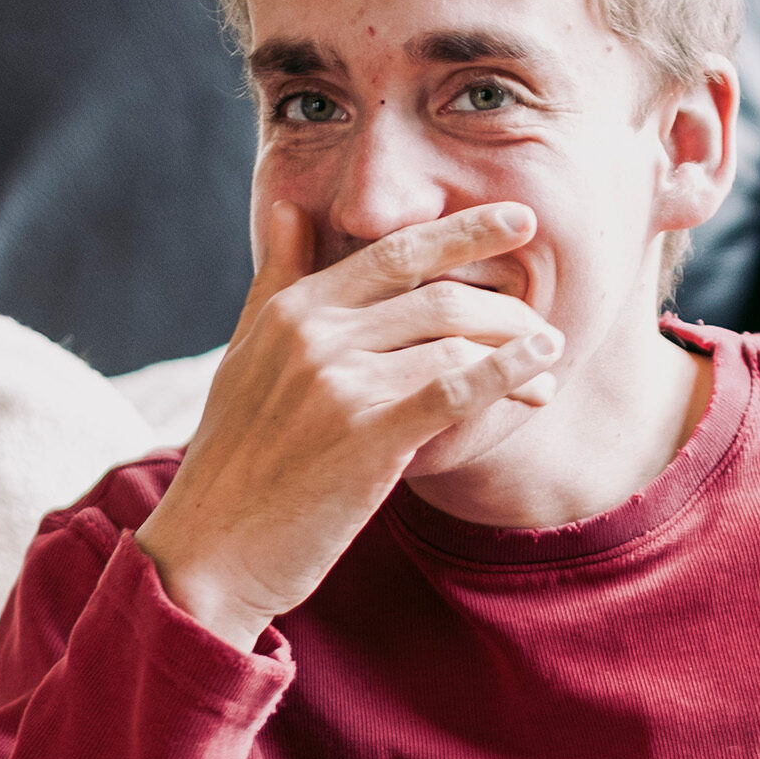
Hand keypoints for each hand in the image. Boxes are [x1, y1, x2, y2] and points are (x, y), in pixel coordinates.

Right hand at [135, 200, 562, 648]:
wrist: (212, 551)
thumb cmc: (235, 461)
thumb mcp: (245, 356)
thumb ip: (276, 281)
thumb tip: (290, 207)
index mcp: (291, 310)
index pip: (395, 251)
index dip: (466, 230)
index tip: (522, 218)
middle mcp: (316, 335)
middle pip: (439, 294)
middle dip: (505, 303)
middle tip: (544, 319)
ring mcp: (341, 384)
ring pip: (455, 340)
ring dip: (516, 351)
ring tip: (548, 370)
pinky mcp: (368, 437)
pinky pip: (455, 392)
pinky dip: (506, 376)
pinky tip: (540, 377)